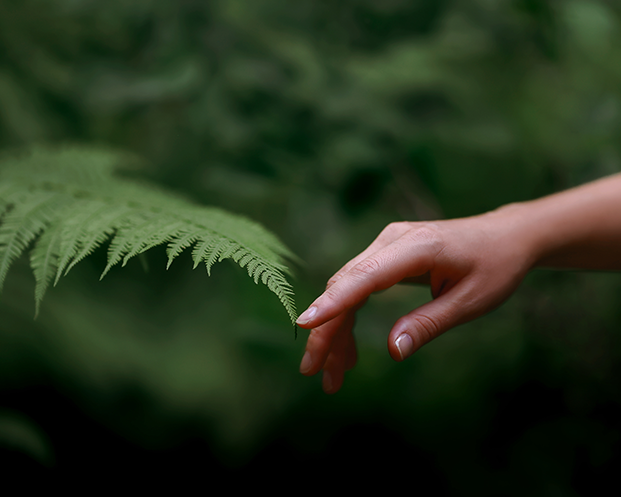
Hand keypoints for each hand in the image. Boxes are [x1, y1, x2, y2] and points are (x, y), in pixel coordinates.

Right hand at [296, 212, 536, 393]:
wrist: (505, 236)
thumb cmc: (495, 266)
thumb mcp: (471, 301)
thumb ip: (429, 324)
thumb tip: (393, 351)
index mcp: (418, 247)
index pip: (365, 275)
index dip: (333, 302)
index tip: (304, 325)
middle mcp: (393, 240)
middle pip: (346, 285)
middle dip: (326, 330)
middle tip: (315, 372)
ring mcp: (387, 244)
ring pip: (347, 288)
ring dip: (335, 329)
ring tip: (333, 373)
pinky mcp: (387, 254)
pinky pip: (358, 286)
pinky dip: (349, 317)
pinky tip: (348, 349)